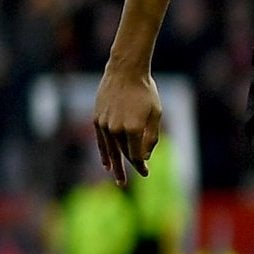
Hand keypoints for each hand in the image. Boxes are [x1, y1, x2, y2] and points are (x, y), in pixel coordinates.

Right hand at [93, 69, 162, 185]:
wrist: (125, 72)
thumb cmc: (146, 92)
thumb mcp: (156, 114)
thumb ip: (151, 137)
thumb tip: (144, 156)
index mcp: (133, 128)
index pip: (136, 155)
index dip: (141, 166)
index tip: (146, 173)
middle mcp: (116, 129)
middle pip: (123, 153)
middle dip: (130, 166)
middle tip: (130, 182)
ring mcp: (104, 125)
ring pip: (111, 149)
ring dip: (115, 165)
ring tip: (119, 180)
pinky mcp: (97, 119)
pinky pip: (101, 141)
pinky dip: (104, 153)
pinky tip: (107, 164)